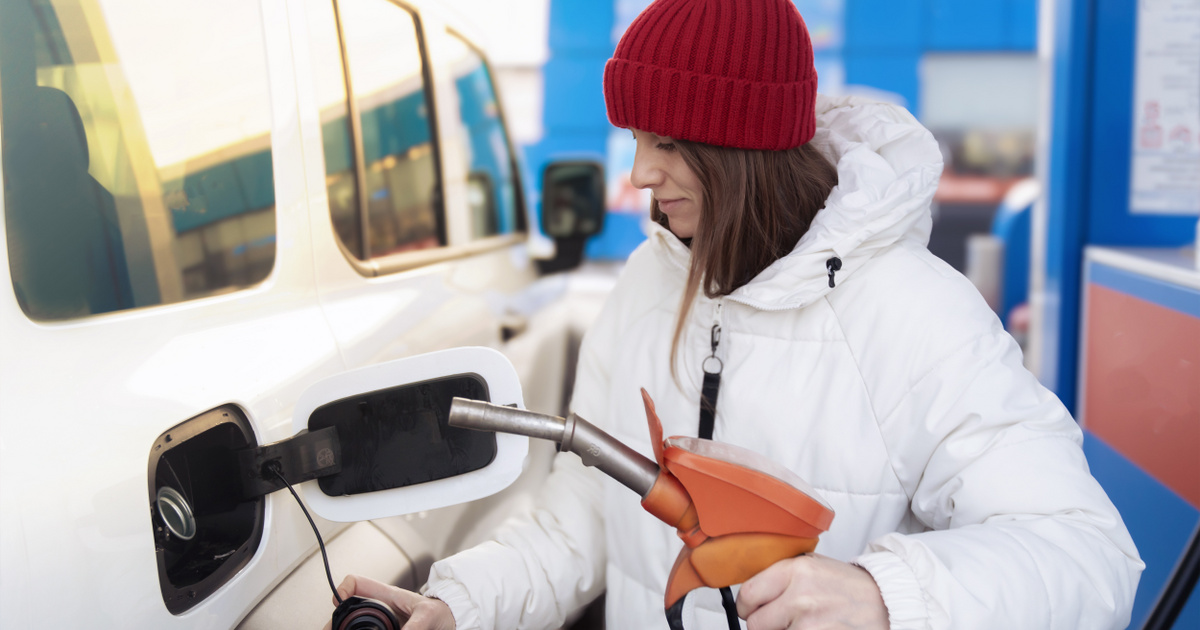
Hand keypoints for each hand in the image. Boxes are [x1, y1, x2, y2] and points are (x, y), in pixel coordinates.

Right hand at [322, 575, 455, 629]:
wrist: (453, 621)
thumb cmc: (443, 612)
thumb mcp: (428, 616)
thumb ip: (414, 627)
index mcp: (387, 597)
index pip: (356, 583)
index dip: (343, 589)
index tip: (338, 602)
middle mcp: (380, 609)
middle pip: (348, 609)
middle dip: (336, 620)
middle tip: (330, 628)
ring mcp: (381, 623)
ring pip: (354, 623)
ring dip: (343, 626)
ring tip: (336, 629)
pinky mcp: (386, 629)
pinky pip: (366, 628)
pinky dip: (356, 629)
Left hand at [736, 554, 887, 629]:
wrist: (887, 603)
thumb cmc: (850, 586)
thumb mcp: (814, 566)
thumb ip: (782, 575)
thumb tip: (751, 591)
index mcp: (796, 570)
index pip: (748, 594)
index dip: (746, 606)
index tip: (750, 610)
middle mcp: (801, 596)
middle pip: (755, 624)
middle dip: (763, 625)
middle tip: (779, 621)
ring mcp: (810, 624)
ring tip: (803, 623)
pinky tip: (815, 629)